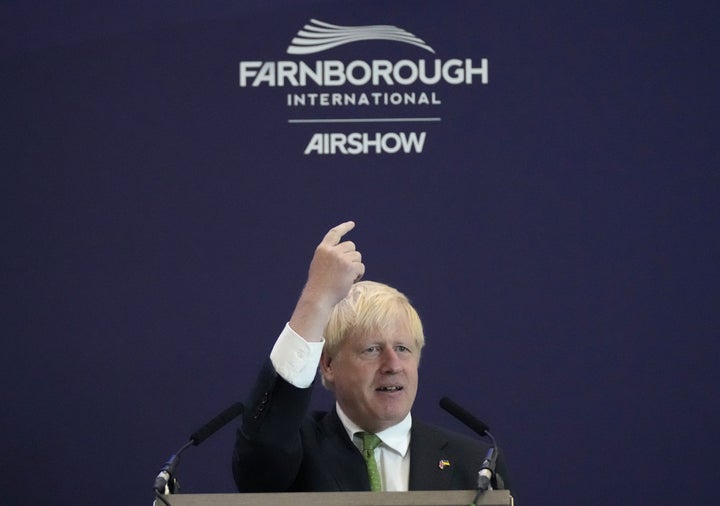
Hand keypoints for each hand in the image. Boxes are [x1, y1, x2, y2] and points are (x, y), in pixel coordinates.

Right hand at [289, 221, 364, 340]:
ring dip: (355, 266)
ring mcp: (340, 258)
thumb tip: (348, 252)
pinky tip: (350, 281)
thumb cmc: (320, 285)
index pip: (334, 233)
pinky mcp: (349, 267)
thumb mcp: (320, 266)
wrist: (318, 297)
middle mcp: (331, 251)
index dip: (344, 227)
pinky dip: (359, 274)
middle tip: (345, 270)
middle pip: (351, 246)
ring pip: (357, 256)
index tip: (352, 224)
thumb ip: (331, 256)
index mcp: (322, 249)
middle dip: (352, 256)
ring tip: (345, 277)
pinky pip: (361, 266)